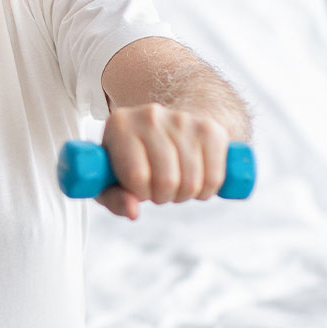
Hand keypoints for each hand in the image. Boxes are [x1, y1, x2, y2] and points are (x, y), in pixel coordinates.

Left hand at [97, 103, 230, 217]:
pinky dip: (206, 190)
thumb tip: (133, 212)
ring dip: (184, 194)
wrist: (166, 128)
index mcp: (119, 125)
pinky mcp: (210, 129)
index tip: (139, 187)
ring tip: (175, 183)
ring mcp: (183, 119)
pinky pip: (214, 178)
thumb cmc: (133, 160)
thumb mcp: (112, 180)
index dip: (140, 193)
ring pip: (192, 182)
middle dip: (163, 196)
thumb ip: (114, 199)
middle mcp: (150, 115)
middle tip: (158, 188)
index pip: (136, 176)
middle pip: (167, 180)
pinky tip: (195, 181)